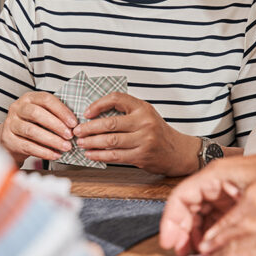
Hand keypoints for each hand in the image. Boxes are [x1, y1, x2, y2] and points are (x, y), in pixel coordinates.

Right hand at [0, 91, 76, 164]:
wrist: (11, 138)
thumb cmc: (32, 125)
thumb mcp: (42, 115)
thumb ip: (55, 115)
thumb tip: (75, 124)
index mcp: (29, 98)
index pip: (46, 100)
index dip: (61, 111)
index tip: (73, 122)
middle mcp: (17, 108)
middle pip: (36, 114)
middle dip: (56, 125)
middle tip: (70, 135)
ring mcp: (11, 123)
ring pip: (31, 131)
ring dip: (51, 140)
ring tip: (65, 147)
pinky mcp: (8, 139)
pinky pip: (27, 146)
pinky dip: (43, 152)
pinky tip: (54, 155)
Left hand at [73, 92, 201, 175]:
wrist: (178, 151)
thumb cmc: (158, 132)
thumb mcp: (146, 114)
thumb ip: (125, 112)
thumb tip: (94, 115)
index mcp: (143, 107)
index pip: (116, 99)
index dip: (98, 104)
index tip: (86, 112)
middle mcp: (144, 122)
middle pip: (110, 123)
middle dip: (89, 128)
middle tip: (77, 131)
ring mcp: (144, 140)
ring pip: (111, 141)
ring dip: (92, 143)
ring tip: (81, 143)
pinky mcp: (142, 156)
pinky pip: (115, 156)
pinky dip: (100, 155)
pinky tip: (91, 154)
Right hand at [160, 150, 255, 254]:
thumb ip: (230, 224)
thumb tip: (208, 245)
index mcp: (216, 174)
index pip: (181, 196)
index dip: (172, 220)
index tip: (170, 240)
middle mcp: (218, 182)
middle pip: (188, 207)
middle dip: (182, 231)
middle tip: (181, 253)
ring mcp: (228, 193)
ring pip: (201, 216)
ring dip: (196, 235)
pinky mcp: (238, 203)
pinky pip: (217, 220)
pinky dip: (212, 235)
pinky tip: (212, 249)